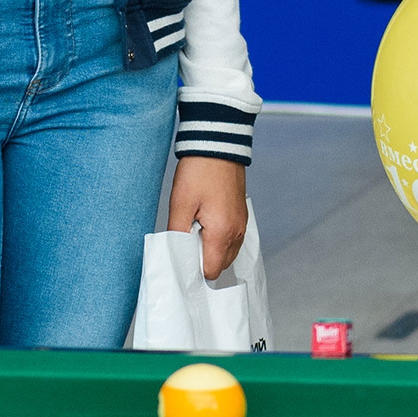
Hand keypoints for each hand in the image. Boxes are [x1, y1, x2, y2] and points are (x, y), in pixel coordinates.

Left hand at [165, 155, 247, 279]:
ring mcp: (241, 225)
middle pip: (219, 265)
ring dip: (211, 250)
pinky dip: (219, 240)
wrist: (217, 145)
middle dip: (202, 260)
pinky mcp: (242, 216)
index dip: (193, 270)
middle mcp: (236, 233)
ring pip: (227, 254)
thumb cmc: (198, 172)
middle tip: (186, 241)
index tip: (181, 258)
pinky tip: (205, 224)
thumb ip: (177, 235)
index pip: (209, 270)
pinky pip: (232, 240)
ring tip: (195, 230)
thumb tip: (175, 256)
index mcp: (222, 233)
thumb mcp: (180, 204)